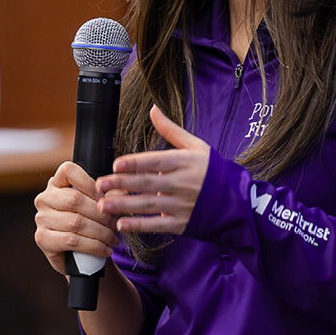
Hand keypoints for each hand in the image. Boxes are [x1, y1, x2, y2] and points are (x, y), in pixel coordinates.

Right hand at [33, 161, 120, 275]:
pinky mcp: (42, 238)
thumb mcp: (98, 205)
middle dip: (101, 214)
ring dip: (101, 232)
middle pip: (75, 199)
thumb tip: (122, 193)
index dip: (91, 184)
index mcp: (57, 182)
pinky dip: (93, 246)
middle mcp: (45, 198)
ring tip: (114, 239)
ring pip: (75, 222)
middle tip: (117, 224)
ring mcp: (41, 218)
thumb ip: (109, 195)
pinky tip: (105, 249)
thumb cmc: (89, 222)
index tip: (108, 200)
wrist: (78, 255)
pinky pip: (72, 241)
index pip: (69, 171)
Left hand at [97, 105, 209, 234]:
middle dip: (121, 184)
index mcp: (183, 162)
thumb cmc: (211, 169)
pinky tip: (122, 223)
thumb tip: (153, 109)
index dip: (135, 163)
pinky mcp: (182, 223)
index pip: (155, 161)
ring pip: (148, 205)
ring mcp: (182, 205)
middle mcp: (182, 183)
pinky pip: (157, 225)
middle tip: (99, 185)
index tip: (115, 164)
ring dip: (124, 205)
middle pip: (147, 184)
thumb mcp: (195, 145)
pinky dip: (139, 225)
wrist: (235, 201)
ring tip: (103, 206)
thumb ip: (170, 130)